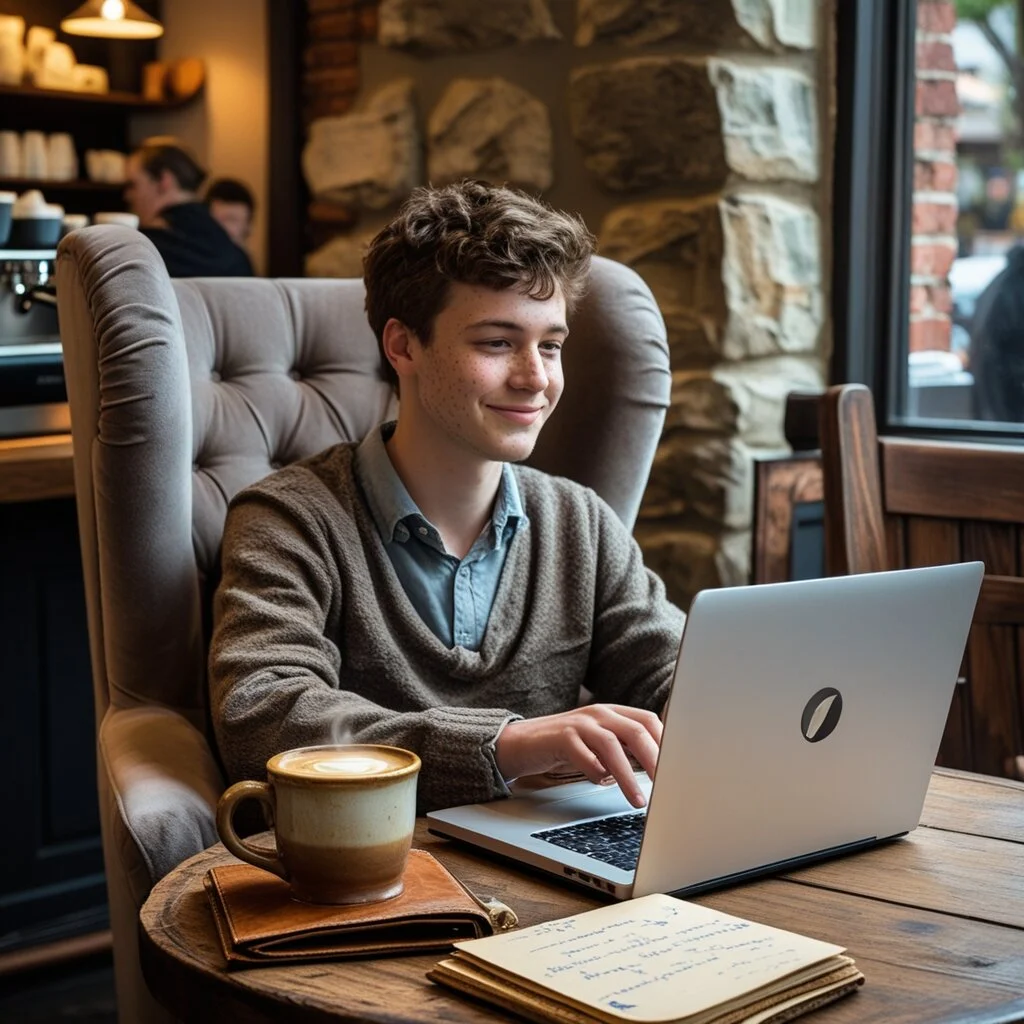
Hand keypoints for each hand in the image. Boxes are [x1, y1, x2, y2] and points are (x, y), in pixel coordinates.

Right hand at [494, 704, 660, 807]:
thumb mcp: (598, 743)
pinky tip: (600, 783)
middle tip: (667, 786)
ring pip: (612, 745)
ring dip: (628, 776)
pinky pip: (584, 755)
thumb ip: (623, 749)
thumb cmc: (565, 746)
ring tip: (638, 800)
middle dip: (655, 760)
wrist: (521, 742)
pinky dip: (596, 772)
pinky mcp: (560, 738)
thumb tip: (657, 770)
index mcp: (612, 713)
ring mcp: (579, 724)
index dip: (665, 743)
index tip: (678, 769)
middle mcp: (598, 713)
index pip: (648, 721)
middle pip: (636, 730)